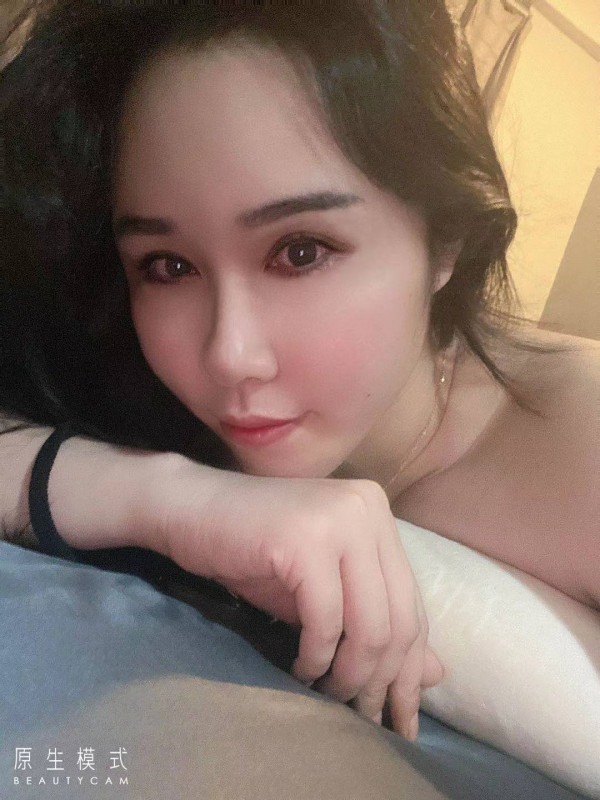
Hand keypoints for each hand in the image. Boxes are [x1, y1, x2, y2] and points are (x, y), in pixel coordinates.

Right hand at [152, 456, 443, 737]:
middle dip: (382, 681)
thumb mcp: (326, 590)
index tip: (401, 715)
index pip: (412, 603)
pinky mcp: (305, 540)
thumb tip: (438, 675)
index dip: (410, 668)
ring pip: (370, 625)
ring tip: (328, 695)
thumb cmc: (256, 551)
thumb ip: (377, 622)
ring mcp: (339, 519)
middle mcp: (368, 509)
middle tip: (363, 716)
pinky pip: (326, 619)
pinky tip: (301, 668)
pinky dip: (316, 656)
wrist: (190, 510)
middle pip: (398, 619)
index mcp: (378, 514)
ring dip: (349, 674)